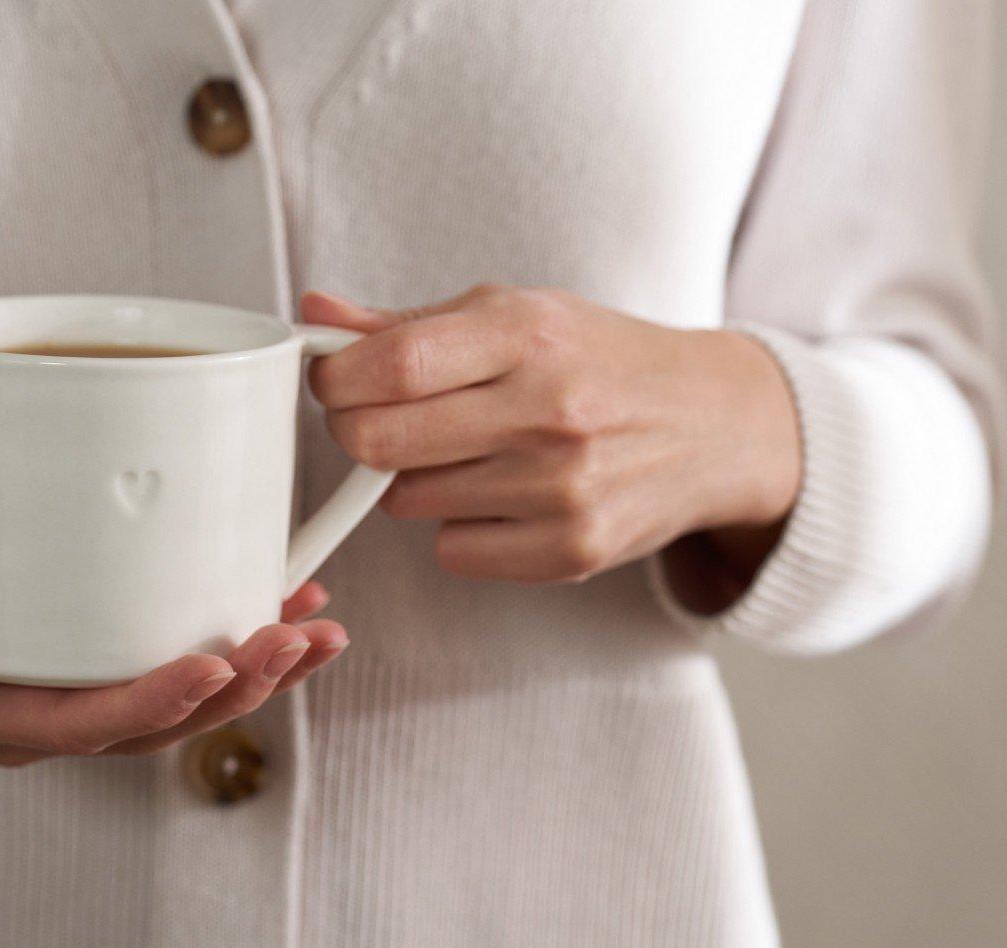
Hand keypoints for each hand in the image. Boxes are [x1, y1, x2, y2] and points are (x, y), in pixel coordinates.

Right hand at [0, 512, 346, 765]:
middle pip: (156, 717)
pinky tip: (288, 597)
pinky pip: (173, 648)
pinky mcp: (93, 644)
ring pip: (181, 692)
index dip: (157, 701)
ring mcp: (74, 681)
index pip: (88, 725)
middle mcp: (46, 711)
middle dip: (235, 685)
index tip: (218, 662)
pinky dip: (234, 627)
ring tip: (319, 630)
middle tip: (297, 640)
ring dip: (256, 667)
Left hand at [304, 285, 800, 598]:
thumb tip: (314, 318)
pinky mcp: (572, 552)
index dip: (336, 380)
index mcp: (529, 334)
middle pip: (381, 442)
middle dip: (356, 433)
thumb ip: (407, 324)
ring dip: (413, 479)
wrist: (714, 426)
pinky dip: (457, 527)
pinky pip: (452, 550)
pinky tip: (500, 496)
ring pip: (408, 501)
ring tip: (466, 452)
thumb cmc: (599, 361)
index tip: (331, 381)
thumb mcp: (516, 315)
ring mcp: (562, 489)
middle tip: (376, 421)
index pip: (392, 365)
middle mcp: (549, 411)